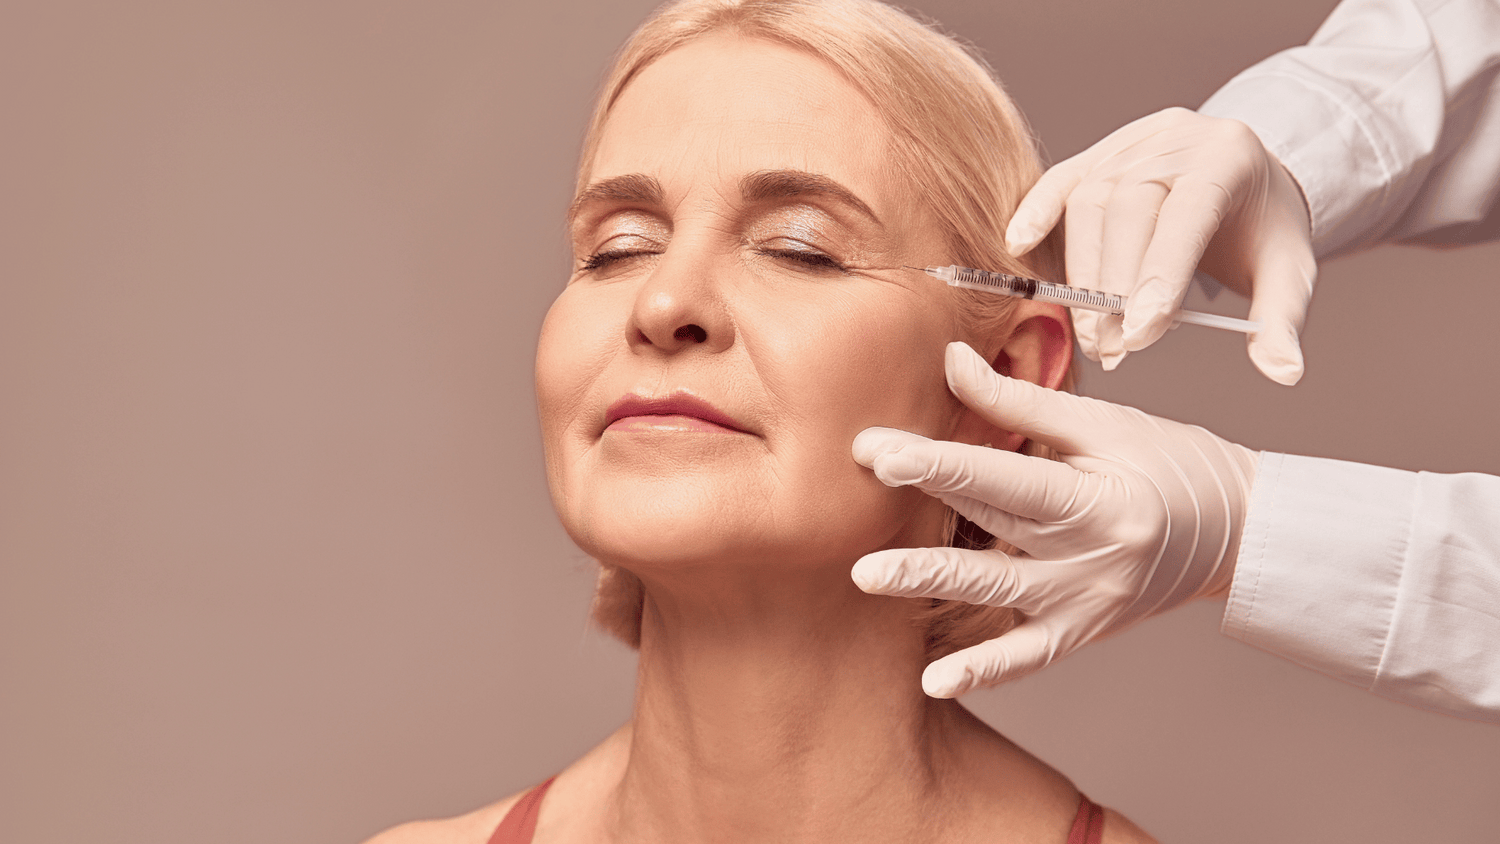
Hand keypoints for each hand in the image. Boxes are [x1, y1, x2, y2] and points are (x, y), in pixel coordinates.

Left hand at [850, 342, 1258, 696]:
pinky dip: (985, 671)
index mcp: (1102, 499)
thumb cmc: (1171, 465)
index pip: (1005, 478)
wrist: (1236, 533)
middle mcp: (1093, 558)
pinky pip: (1027, 657)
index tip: (880, 449)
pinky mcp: (1079, 631)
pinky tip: (936, 683)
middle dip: (924, 499)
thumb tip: (951, 361)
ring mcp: (1084, 602)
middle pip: (993, 524)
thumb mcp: (1104, 425)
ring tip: (867, 576)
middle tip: (863, 480)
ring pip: (996, 590)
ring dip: (929, 583)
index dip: (940, 462)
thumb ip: (1020, 403)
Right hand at [1007, 107, 1315, 384]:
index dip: (1159, 275)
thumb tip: (1285, 373)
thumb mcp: (1288, 270)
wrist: (1247, 176)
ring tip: (1093, 333)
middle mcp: (1177, 138)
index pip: (1187, 213)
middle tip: (1112, 349)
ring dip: (1083, 273)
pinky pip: (1058, 180)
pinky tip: (1019, 248)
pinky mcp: (1097, 153)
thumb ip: (1282, 321)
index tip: (1140, 335)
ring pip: (1090, 201)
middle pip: (1130, 208)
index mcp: (1230, 157)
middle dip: (1116, 286)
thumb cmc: (1262, 227)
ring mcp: (1131, 142)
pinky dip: (1035, 212)